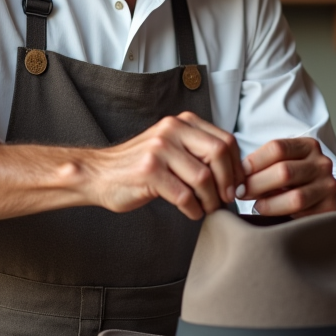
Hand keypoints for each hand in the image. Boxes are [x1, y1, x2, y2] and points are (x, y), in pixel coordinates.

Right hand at [84, 111, 243, 220]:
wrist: (98, 174)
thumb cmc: (138, 165)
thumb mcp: (170, 146)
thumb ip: (197, 150)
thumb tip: (233, 171)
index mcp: (182, 122)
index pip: (225, 140)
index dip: (236, 165)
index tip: (237, 184)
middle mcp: (172, 130)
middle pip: (218, 153)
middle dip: (228, 181)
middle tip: (226, 199)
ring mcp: (160, 150)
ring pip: (203, 177)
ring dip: (211, 200)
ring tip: (208, 208)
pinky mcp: (149, 172)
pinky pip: (184, 195)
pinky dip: (194, 209)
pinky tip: (192, 213)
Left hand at [238, 138, 335, 217]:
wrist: (319, 199)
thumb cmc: (291, 181)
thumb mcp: (280, 165)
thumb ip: (263, 166)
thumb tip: (236, 176)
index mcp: (308, 146)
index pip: (277, 148)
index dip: (253, 162)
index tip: (238, 175)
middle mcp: (321, 164)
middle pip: (284, 171)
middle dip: (256, 184)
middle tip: (240, 193)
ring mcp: (328, 187)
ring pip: (295, 197)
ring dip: (268, 203)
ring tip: (255, 205)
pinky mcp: (329, 208)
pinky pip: (302, 214)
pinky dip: (280, 214)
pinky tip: (268, 214)